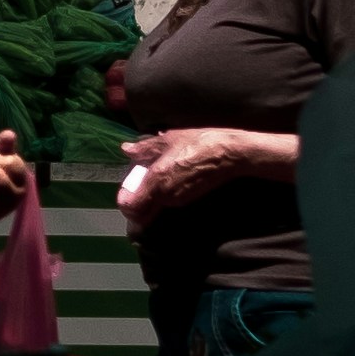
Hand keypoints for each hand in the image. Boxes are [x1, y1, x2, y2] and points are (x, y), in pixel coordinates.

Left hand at [120, 125, 268, 217]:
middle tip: (135, 189)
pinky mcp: (188, 200)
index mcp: (157, 181)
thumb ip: (145, 148)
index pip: (131, 208)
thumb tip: (126, 149)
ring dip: (147, 201)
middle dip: (134, 207)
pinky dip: (160, 198)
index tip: (126, 191)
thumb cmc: (199, 142)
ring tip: (150, 181)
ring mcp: (178, 201)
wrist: (229, 154)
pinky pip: (166, 204)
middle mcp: (165, 196)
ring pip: (153, 210)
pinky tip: (166, 181)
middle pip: (141, 215)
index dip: (124, 203)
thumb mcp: (168, 140)